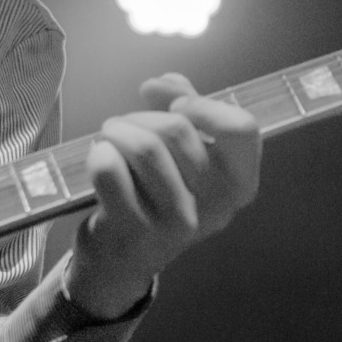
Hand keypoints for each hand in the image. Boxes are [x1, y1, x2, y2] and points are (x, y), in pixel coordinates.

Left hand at [64, 73, 260, 320]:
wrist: (124, 258)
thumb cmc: (158, 193)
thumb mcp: (185, 153)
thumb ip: (185, 108)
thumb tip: (164, 83)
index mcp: (239, 184)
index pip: (242, 127)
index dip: (205, 105)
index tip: (178, 106)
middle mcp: (216, 207)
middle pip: (178, 128)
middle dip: (142, 116)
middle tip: (124, 126)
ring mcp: (176, 223)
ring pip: (143, 146)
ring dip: (117, 130)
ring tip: (109, 138)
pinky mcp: (134, 231)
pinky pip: (110, 169)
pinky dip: (98, 154)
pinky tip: (99, 159)